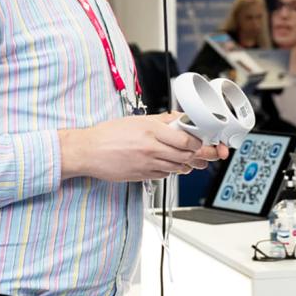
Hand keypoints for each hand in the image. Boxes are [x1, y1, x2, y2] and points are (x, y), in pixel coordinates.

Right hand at [59, 113, 227, 181]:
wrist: (88, 151)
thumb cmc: (109, 134)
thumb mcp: (138, 120)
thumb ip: (162, 120)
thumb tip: (180, 119)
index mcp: (151, 131)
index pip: (186, 140)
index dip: (198, 142)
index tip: (202, 141)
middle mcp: (151, 149)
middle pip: (186, 155)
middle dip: (200, 155)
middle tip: (206, 153)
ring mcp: (147, 164)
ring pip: (178, 167)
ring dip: (188, 164)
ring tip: (191, 159)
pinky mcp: (142, 176)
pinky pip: (165, 175)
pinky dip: (171, 170)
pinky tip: (170, 164)